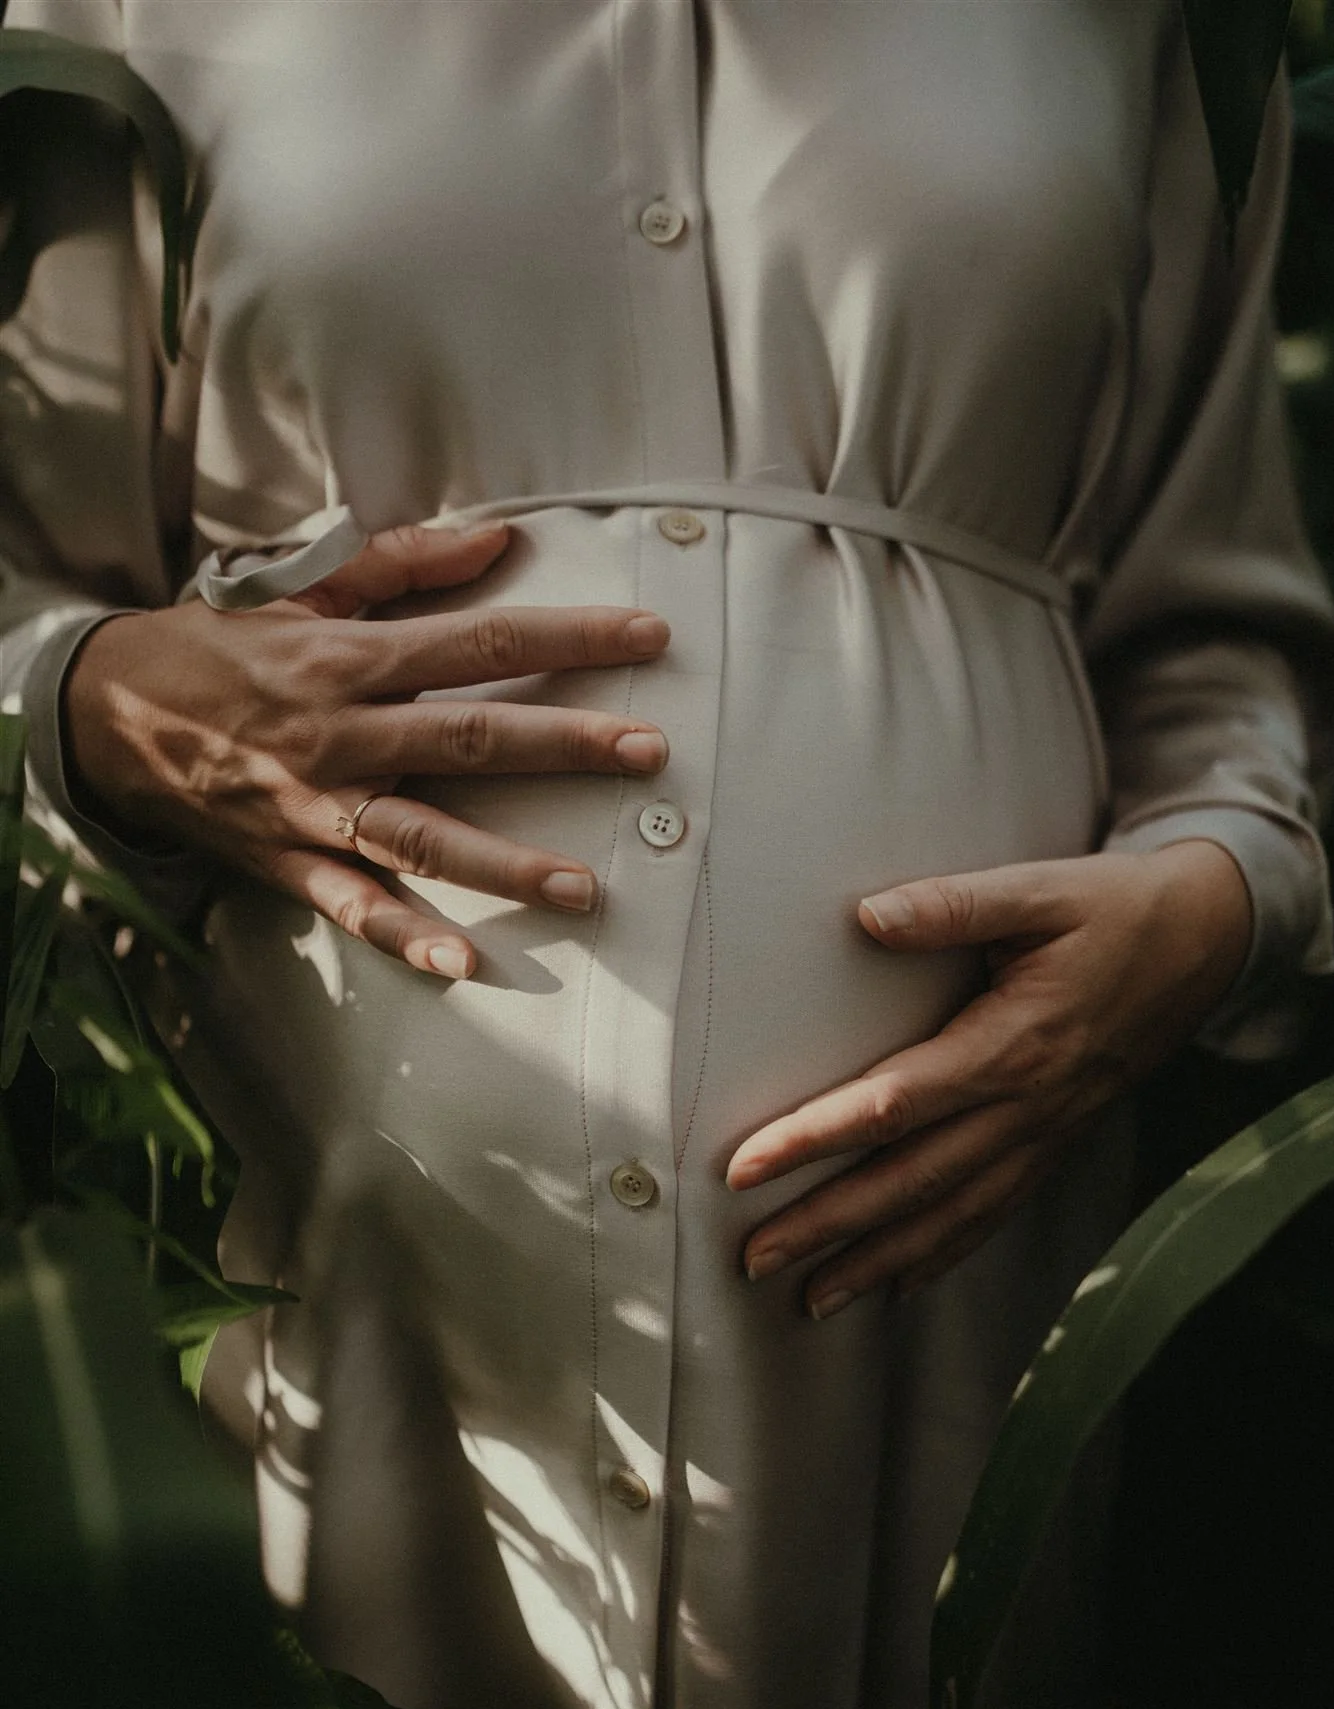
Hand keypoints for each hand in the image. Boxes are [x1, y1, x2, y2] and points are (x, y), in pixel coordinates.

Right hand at [64, 521, 670, 978]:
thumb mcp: (300, 590)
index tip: (646, 639)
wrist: (105, 716)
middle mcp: (339, 734)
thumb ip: (402, 562)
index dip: (567, 637)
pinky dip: (406, 937)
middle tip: (647, 753)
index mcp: (347, 659)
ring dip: (505, 864)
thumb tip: (498, 539)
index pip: (479, 641)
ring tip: (582, 887)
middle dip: (563, 746)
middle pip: (468, 737)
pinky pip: (354, 905)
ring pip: (422, 837)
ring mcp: (316, 806)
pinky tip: (465, 963)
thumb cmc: (217, 649)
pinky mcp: (290, 861)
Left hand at [728, 842, 1252, 1317]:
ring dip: (875, 1261)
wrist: (1205, 945)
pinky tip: (896, 1286)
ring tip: (809, 1302)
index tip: (744, 1167)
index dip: (814, 1137)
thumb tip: (867, 915)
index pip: (893, 1104)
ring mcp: (1043, 1136)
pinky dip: (942, 1255)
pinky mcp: (1053, 1144)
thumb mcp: (1041, 890)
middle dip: (827, 1227)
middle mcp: (1026, 1108)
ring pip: (949, 1214)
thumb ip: (954, 904)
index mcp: (1013, 1045)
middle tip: (751, 1259)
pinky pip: (992, 1215)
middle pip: (910, 1181)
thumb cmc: (1114, 911)